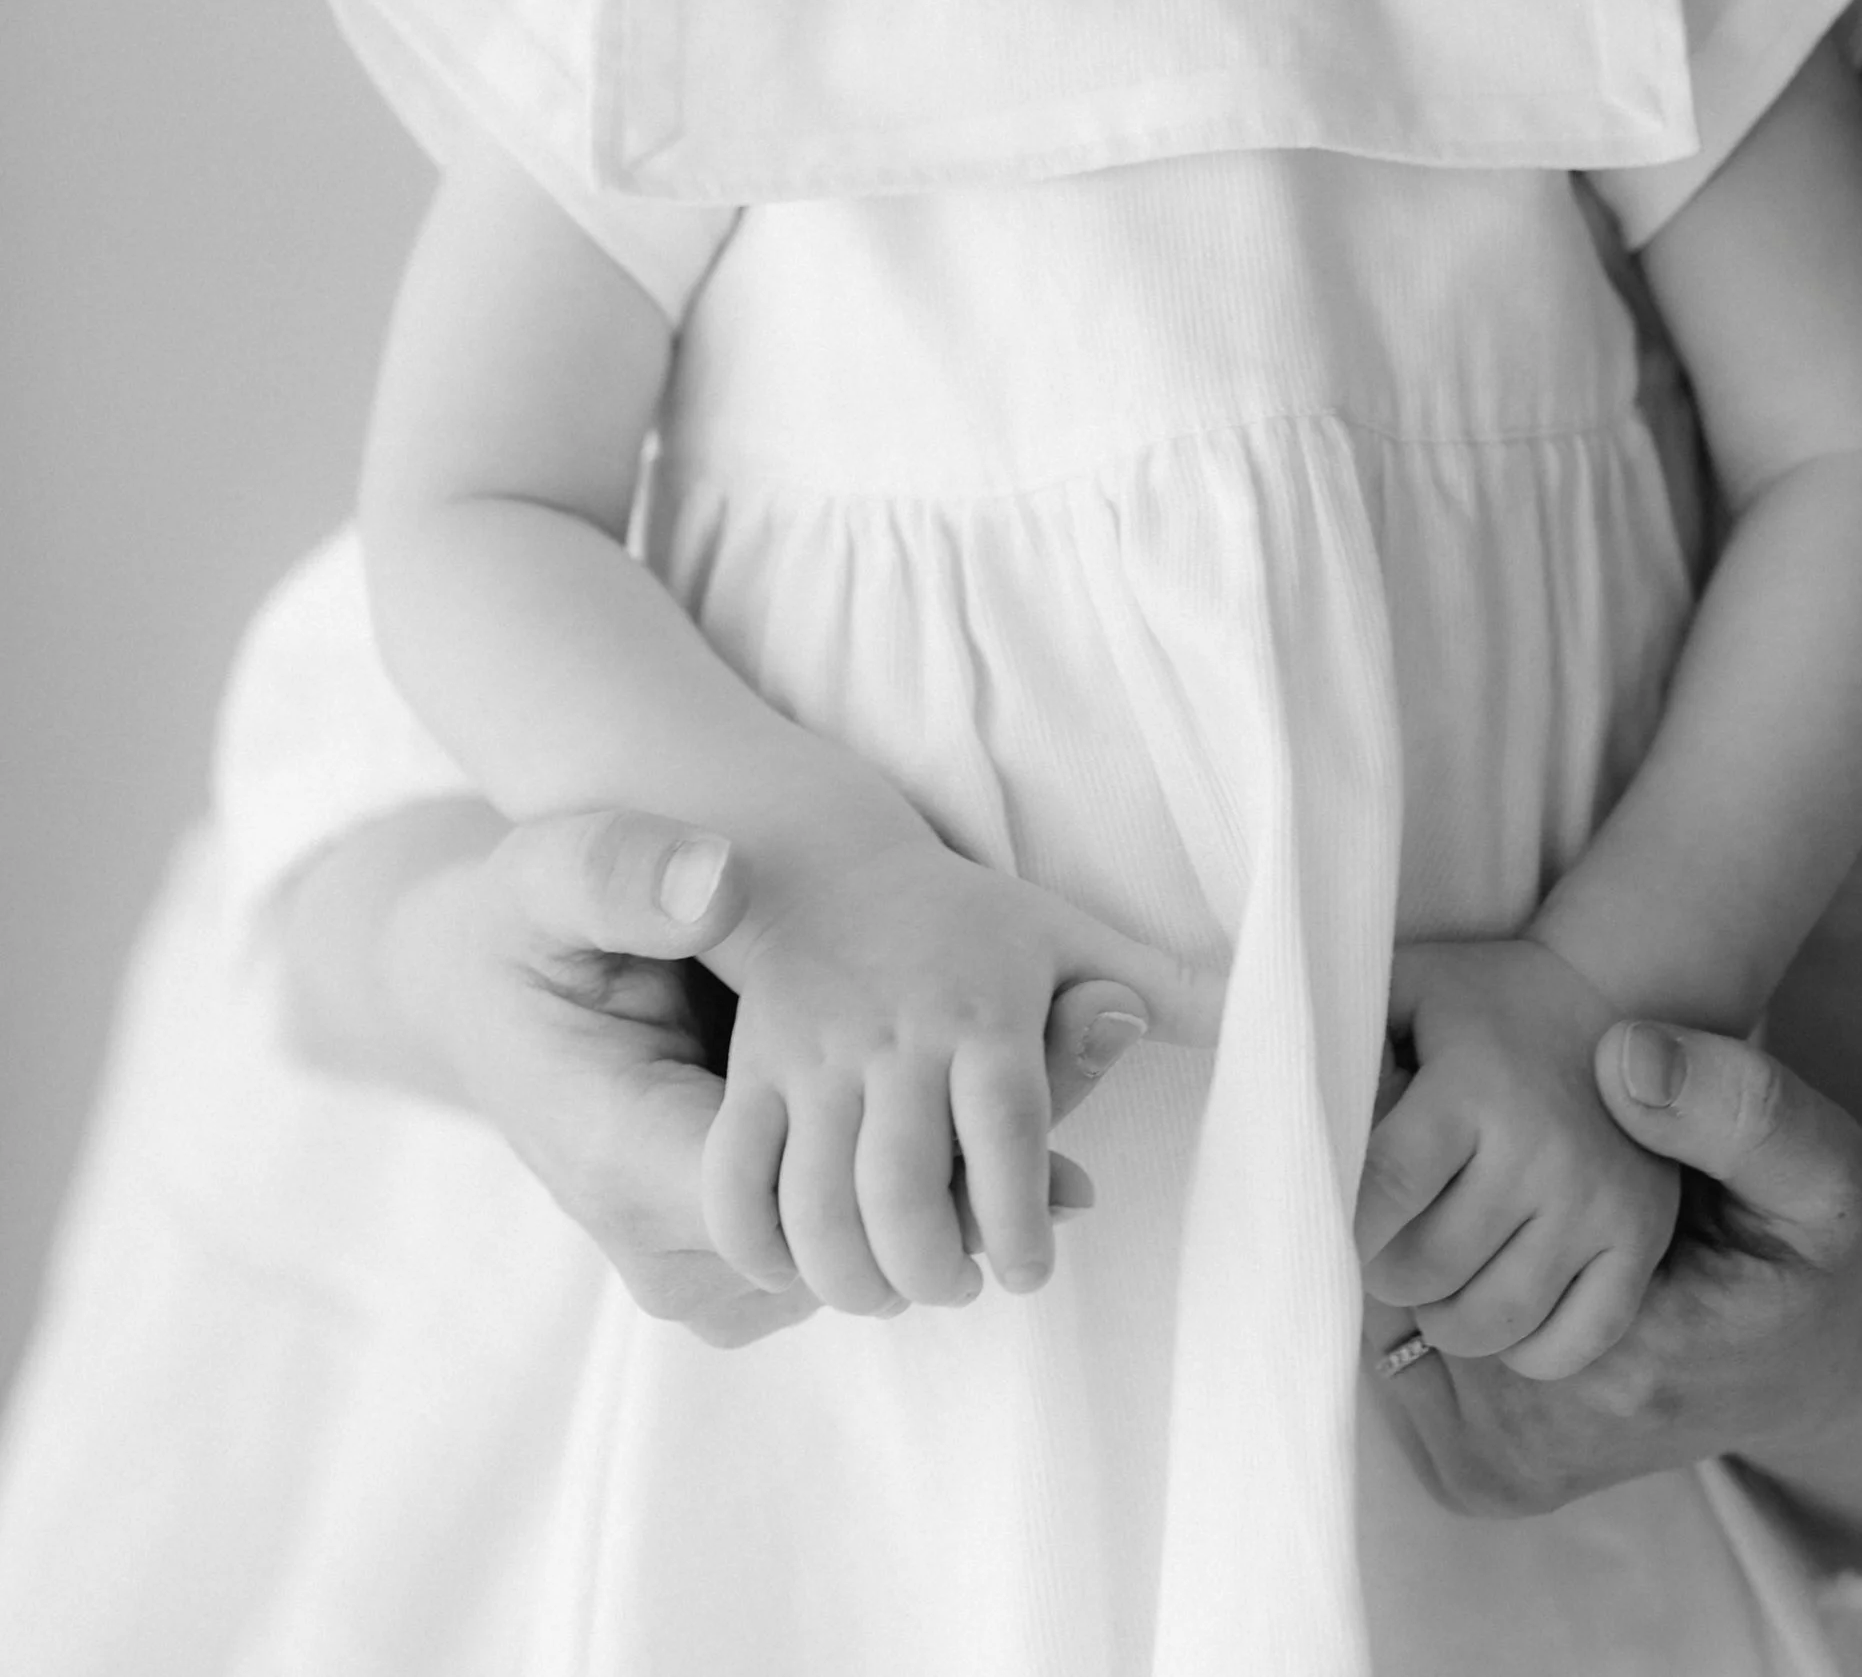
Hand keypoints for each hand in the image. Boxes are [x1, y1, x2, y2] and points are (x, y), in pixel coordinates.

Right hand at [283, 800, 1168, 1350]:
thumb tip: (716, 881)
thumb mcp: (551, 869)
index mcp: (625, 1159)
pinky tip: (1005, 1096)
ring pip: (878, 1259)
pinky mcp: (734, 1264)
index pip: (823, 1211)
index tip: (1053, 1041)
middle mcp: (669, 1250)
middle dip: (990, 1152)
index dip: (955, 1146)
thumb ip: (624, 871)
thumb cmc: (519, 922)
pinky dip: (935, 1181)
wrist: (474, 984)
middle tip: (1105, 1023)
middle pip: (871, 1246)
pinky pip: (859, 1246)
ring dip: (976, 1171)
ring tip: (1084, 1045)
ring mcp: (703, 1274)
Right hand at [701, 829, 1221, 1319]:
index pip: (1009, 1128)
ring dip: (854, 1275)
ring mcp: (811, 1059)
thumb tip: (1264, 1014)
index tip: (1033, 1269)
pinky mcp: (751, 1077)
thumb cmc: (972, 925)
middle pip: (901, 1189)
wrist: (831, 868)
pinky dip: (761, 1246)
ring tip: (894, 1287)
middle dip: (934, 1268)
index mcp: (983, 1011)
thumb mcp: (1074, 938)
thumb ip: (1160, 988)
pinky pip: (736, 1182)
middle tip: (962, 1285)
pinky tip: (801, 1267)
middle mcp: (893, 1037)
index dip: (1025, 1216)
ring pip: (815, 1204)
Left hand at [1355, 939, 1682, 1377]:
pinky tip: (1500, 1311)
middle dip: (1386, 1274)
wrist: (1615, 991)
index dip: (1344, 1227)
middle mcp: (1541, 1150)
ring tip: (1432, 1284)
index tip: (1329, 1231)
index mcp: (1473, 1086)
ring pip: (1494, 1320)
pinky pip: (1575, 1341)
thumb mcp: (1406, 986)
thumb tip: (1260, 1086)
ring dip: (1444, 1319)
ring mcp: (1597, 1202)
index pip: (1385, 1192)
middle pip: (1429, 1267)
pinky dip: (1526, 1349)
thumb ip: (1338, 1030)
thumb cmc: (1483, 1000)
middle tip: (1380, 1254)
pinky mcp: (1641, 1238)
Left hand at [1363, 1021, 1861, 1582]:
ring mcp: (1511, 1469)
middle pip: (1399, 1288)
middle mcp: (1545, 1439)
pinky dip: (1406, 1299)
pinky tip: (1463, 1233)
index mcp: (1620, 1364)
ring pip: (1386, 1326)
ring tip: (1448, 1170)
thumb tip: (1623, 1059)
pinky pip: (1401, 1367)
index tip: (1428, 1074)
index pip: (1440, 1239)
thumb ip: (1740, 1108)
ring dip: (1399, 1241)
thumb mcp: (1820, 1167)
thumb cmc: (1819, 1260)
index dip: (1420, 1142)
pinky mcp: (1493, 1477)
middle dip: (1398, 1196)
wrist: (1831, 1370)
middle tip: (1422, 1107)